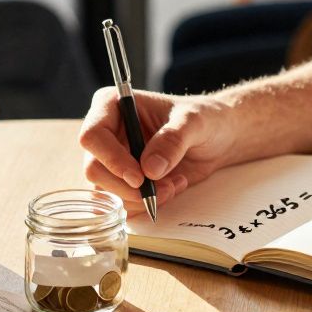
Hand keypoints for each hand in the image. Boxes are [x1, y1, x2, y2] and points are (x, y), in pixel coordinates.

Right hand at [79, 87, 239, 212]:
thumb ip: (172, 140)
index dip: (111, 159)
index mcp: (113, 106)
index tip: (139, 177)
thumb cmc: (204, 118)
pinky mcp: (125, 180)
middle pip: (94, 168)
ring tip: (173, 185)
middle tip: (159, 189)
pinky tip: (172, 188)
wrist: (218, 137)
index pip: (93, 135)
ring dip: (139, 198)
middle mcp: (108, 133)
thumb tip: (149, 170)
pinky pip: (122, 202)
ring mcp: (114, 159)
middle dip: (126, 187)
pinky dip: (145, 205)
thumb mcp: (194, 122)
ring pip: (106, 190)